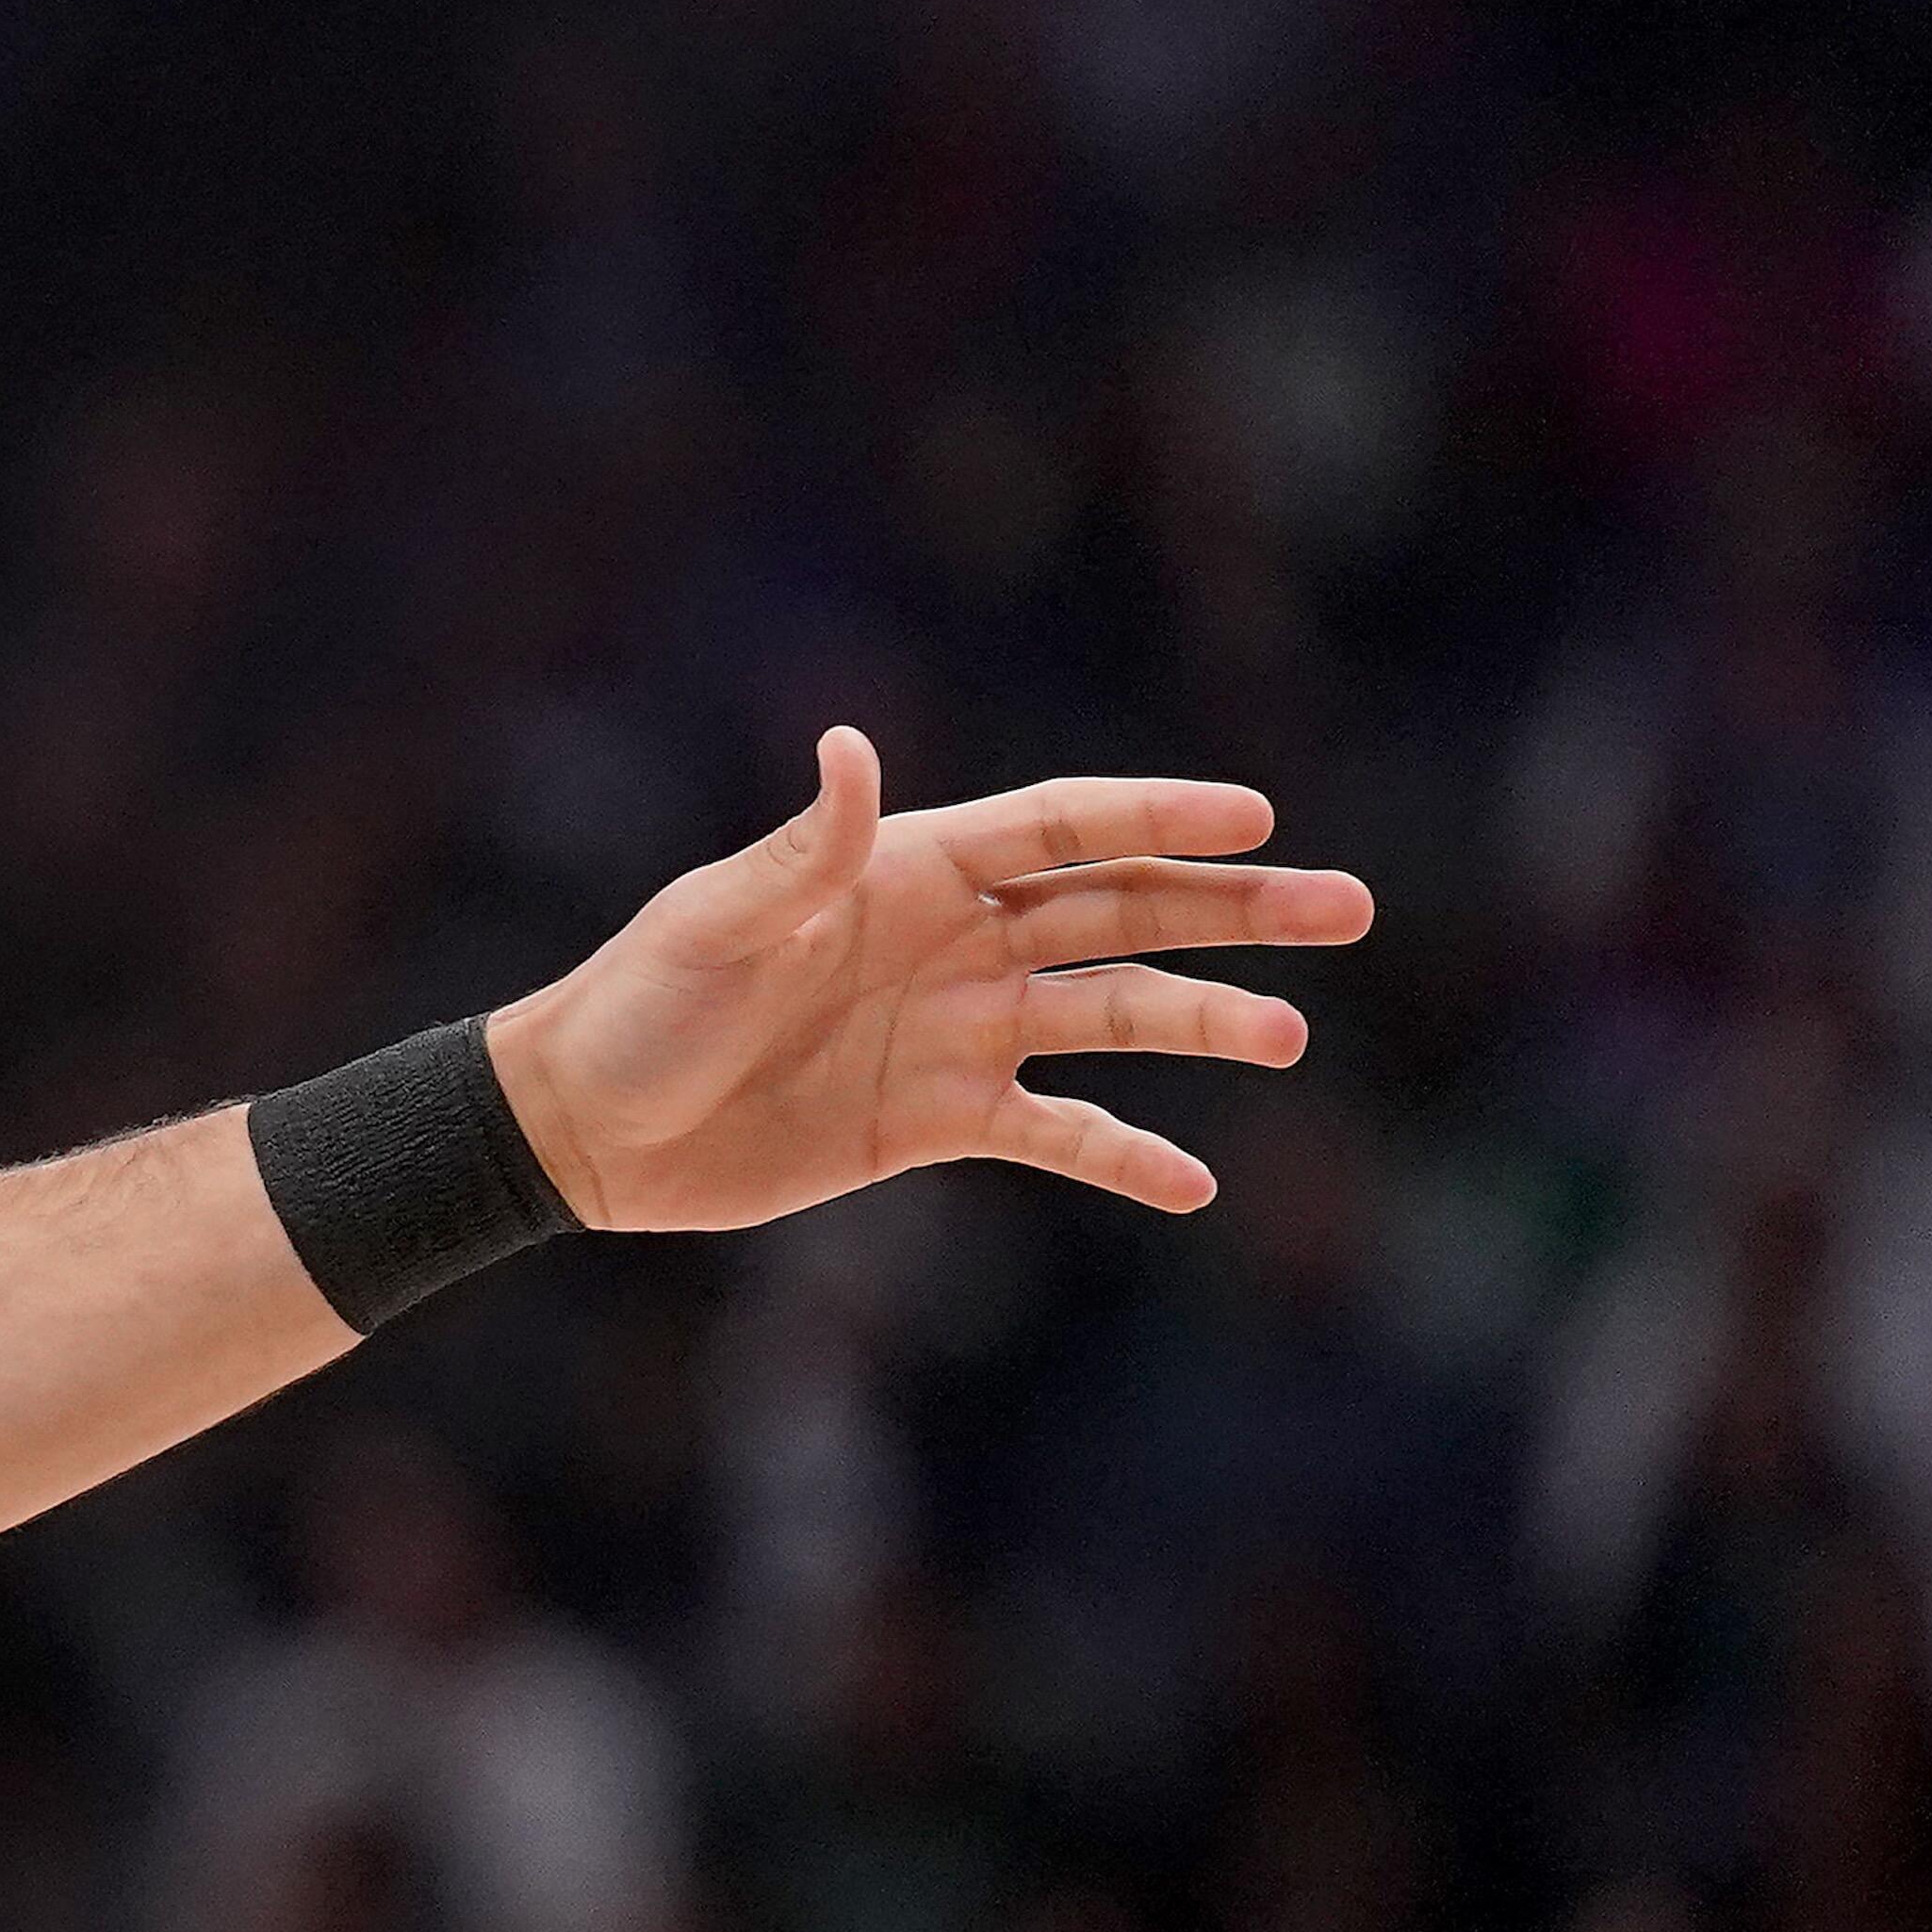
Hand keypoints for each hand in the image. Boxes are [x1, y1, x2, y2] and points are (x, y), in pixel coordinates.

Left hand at [480, 727, 1369, 1232]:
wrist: (586, 1128)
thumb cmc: (639, 1005)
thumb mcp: (716, 925)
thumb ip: (802, 852)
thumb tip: (848, 747)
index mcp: (909, 869)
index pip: (1061, 828)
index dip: (1157, 816)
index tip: (1257, 813)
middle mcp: (952, 941)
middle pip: (1121, 911)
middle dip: (1233, 908)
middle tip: (1345, 910)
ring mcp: (955, 1031)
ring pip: (1111, 1017)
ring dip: (1202, 1024)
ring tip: (1289, 1037)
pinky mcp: (937, 1120)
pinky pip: (1056, 1134)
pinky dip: (1123, 1155)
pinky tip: (1196, 1183)